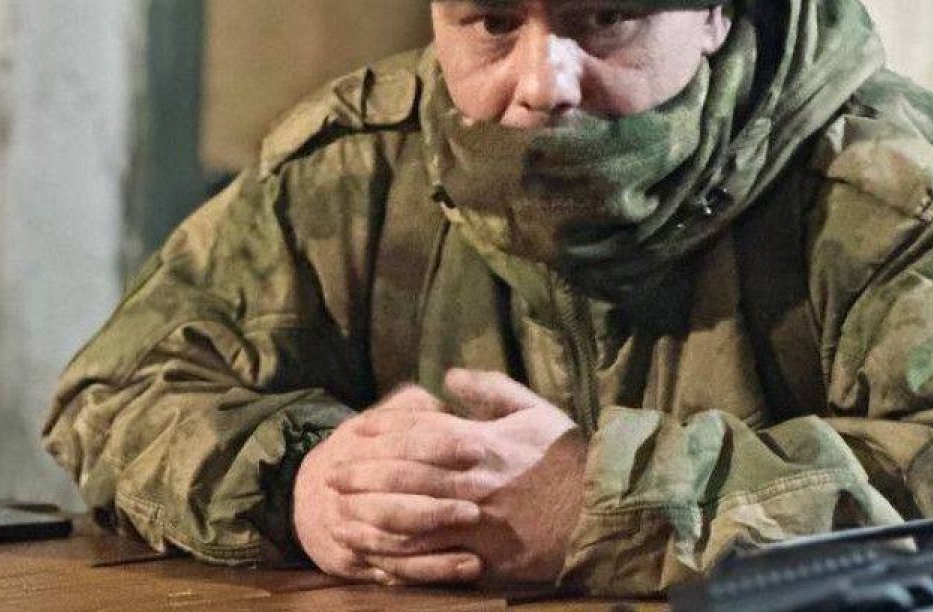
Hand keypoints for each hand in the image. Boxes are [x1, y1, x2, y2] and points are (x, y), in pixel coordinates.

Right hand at [291, 384, 486, 583]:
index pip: (403, 442)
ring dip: (437, 543)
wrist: (313, 492)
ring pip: (395, 538)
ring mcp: (351, 524)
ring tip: (475, 538)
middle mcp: (351, 484)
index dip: (442, 445)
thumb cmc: (364, 449)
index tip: (479, 448)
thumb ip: (413, 406)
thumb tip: (445, 400)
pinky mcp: (357, 558)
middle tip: (478, 503)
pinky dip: (432, 570)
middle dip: (438, 502)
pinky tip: (467, 565)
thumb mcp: (382, 418)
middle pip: (395, 495)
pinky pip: (396, 568)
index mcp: (360, 441)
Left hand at [333, 369, 586, 582]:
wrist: (598, 510)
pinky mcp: (482, 554)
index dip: (383, 431)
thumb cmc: (566, 456)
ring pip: (410, 516)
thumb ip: (490, 390)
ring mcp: (474, 520)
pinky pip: (431, 555)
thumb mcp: (534, 409)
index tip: (355, 432)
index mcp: (482, 442)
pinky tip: (375, 549)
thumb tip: (448, 376)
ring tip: (341, 510)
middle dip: (365, 473)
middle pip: (405, 474)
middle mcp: (471, 480)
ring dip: (370, 512)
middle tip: (333, 474)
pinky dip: (398, 552)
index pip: (420, 433)